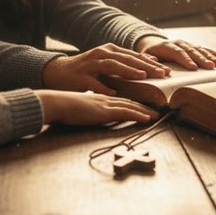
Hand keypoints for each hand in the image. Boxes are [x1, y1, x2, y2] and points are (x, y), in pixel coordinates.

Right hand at [37, 90, 159, 125]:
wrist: (55, 103)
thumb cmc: (64, 106)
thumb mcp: (81, 106)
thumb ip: (91, 109)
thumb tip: (96, 113)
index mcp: (102, 96)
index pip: (123, 98)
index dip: (136, 100)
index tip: (148, 104)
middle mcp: (106, 97)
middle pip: (131, 99)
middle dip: (146, 103)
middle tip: (160, 106)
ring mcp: (106, 102)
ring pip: (131, 104)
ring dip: (146, 109)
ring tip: (158, 114)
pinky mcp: (103, 110)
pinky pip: (125, 112)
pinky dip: (138, 115)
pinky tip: (147, 118)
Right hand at [43, 44, 171, 93]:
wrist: (58, 73)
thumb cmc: (86, 71)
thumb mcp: (107, 64)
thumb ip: (125, 64)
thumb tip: (149, 64)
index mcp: (109, 50)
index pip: (133, 56)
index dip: (150, 62)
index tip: (166, 70)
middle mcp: (101, 54)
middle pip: (127, 59)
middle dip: (145, 66)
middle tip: (162, 73)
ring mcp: (90, 65)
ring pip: (112, 65)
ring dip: (127, 70)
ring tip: (141, 76)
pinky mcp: (80, 77)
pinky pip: (93, 82)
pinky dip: (103, 87)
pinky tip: (113, 92)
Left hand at [136, 36, 215, 69]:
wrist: (152, 44)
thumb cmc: (149, 56)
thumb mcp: (145, 59)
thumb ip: (151, 63)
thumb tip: (161, 70)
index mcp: (167, 46)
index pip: (178, 53)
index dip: (186, 60)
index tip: (194, 68)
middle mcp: (179, 43)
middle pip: (191, 51)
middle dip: (202, 59)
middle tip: (211, 66)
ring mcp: (187, 44)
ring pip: (199, 49)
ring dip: (210, 56)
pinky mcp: (192, 46)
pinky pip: (204, 49)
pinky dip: (213, 52)